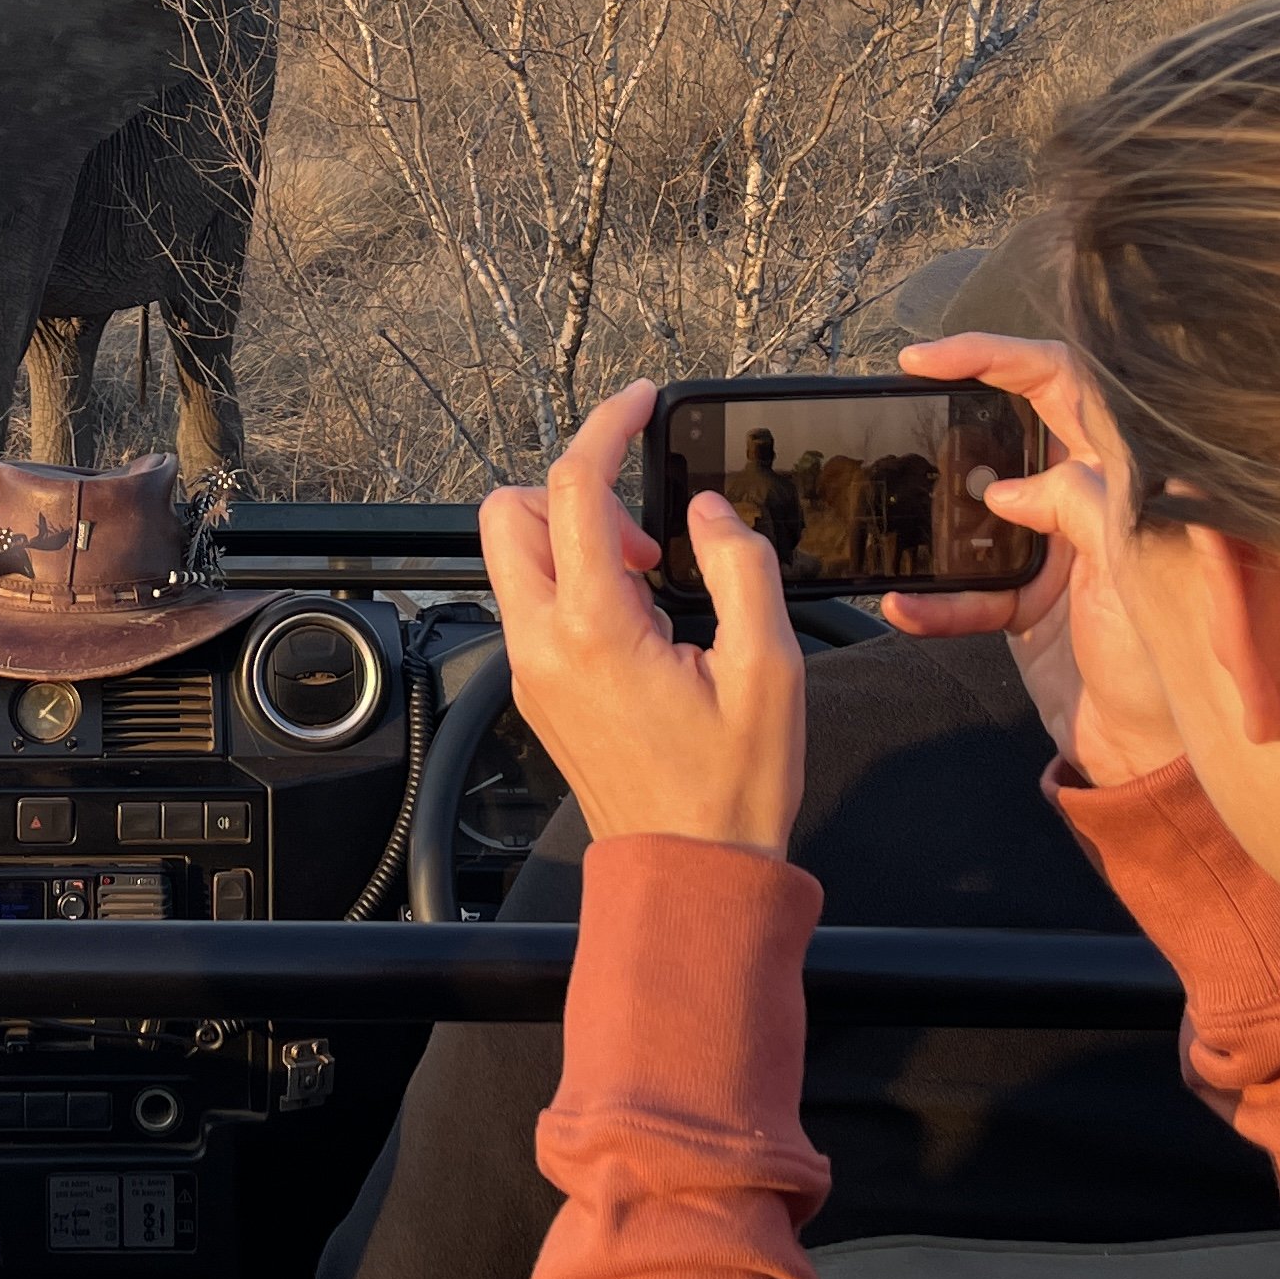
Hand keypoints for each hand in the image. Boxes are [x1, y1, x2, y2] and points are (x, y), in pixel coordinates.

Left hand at [479, 381, 804, 855]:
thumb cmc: (731, 788)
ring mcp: (530, 668)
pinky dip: (574, 580)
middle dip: (571, 492)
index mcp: (596, 628)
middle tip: (644, 534)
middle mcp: (544, 643)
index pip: (572, 488)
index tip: (638, 404)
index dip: (605, 428)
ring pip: (513, 555)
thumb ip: (742, 569)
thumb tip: (708, 511)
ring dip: (572, 538)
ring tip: (650, 580)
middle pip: (510, 512)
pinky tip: (639, 617)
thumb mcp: (769, 669)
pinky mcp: (535, 687)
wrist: (688, 874)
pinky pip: (533, 600)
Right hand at [880, 333, 1180, 787]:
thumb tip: (1004, 490)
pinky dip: (936, 602)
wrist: (1157, 762)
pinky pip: (967, 589)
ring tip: (892, 526)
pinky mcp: (1027, 604)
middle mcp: (1093, 504)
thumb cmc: (1172, 666)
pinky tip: (906, 608)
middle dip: (951, 424)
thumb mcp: (1131, 570)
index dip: (997, 357)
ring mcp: (1056, 554)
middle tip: (894, 411)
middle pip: (1011, 436)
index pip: (1065, 385)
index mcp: (1129, 479)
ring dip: (932, 527)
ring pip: (975, 515)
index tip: (927, 359)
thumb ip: (1076, 507)